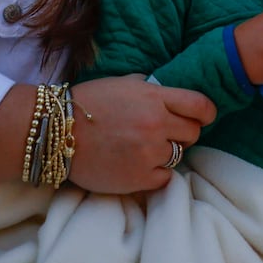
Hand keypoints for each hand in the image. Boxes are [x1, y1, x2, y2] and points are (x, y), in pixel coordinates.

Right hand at [68, 75, 215, 193]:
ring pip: (179, 155)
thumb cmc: (87, 104)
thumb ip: (151, 89)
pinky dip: (156, 173)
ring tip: (145, 148)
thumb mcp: (122, 84)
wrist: (57, 132)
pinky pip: (165, 177)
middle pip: (193, 133)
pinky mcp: (139, 178)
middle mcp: (156, 124)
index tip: (202, 117)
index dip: (206, 113)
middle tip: (164, 133)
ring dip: (166, 152)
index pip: (201, 106)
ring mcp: (149, 152)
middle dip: (183, 132)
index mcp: (154, 98)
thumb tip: (171, 94)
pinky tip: (138, 164)